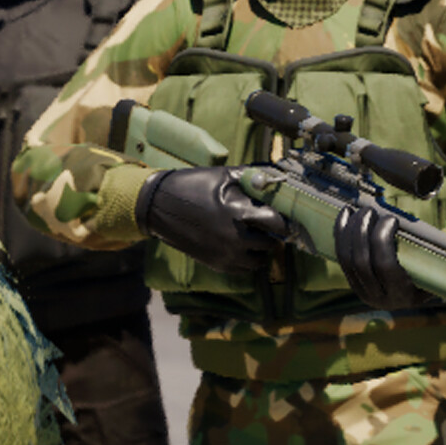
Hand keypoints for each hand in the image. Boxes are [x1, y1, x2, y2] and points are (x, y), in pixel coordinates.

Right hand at [135, 167, 294, 275]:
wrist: (159, 206)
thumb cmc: (193, 185)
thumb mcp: (224, 175)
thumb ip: (253, 178)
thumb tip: (277, 179)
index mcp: (240, 214)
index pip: (277, 223)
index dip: (284, 219)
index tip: (286, 215)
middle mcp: (236, 239)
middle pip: (271, 244)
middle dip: (273, 234)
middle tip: (269, 224)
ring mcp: (225, 255)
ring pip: (259, 261)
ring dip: (262, 250)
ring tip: (256, 236)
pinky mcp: (216, 264)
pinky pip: (243, 269)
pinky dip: (248, 259)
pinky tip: (242, 245)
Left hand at [329, 201, 424, 309]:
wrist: (413, 296)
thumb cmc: (430, 275)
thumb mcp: (434, 269)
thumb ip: (426, 252)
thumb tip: (423, 224)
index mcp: (401, 295)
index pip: (384, 265)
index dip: (383, 238)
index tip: (391, 218)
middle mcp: (379, 297)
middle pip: (361, 261)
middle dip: (362, 231)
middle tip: (370, 210)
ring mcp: (362, 291)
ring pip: (347, 259)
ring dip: (350, 230)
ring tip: (358, 210)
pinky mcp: (352, 283)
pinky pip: (341, 257)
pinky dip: (341, 234)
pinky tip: (345, 215)